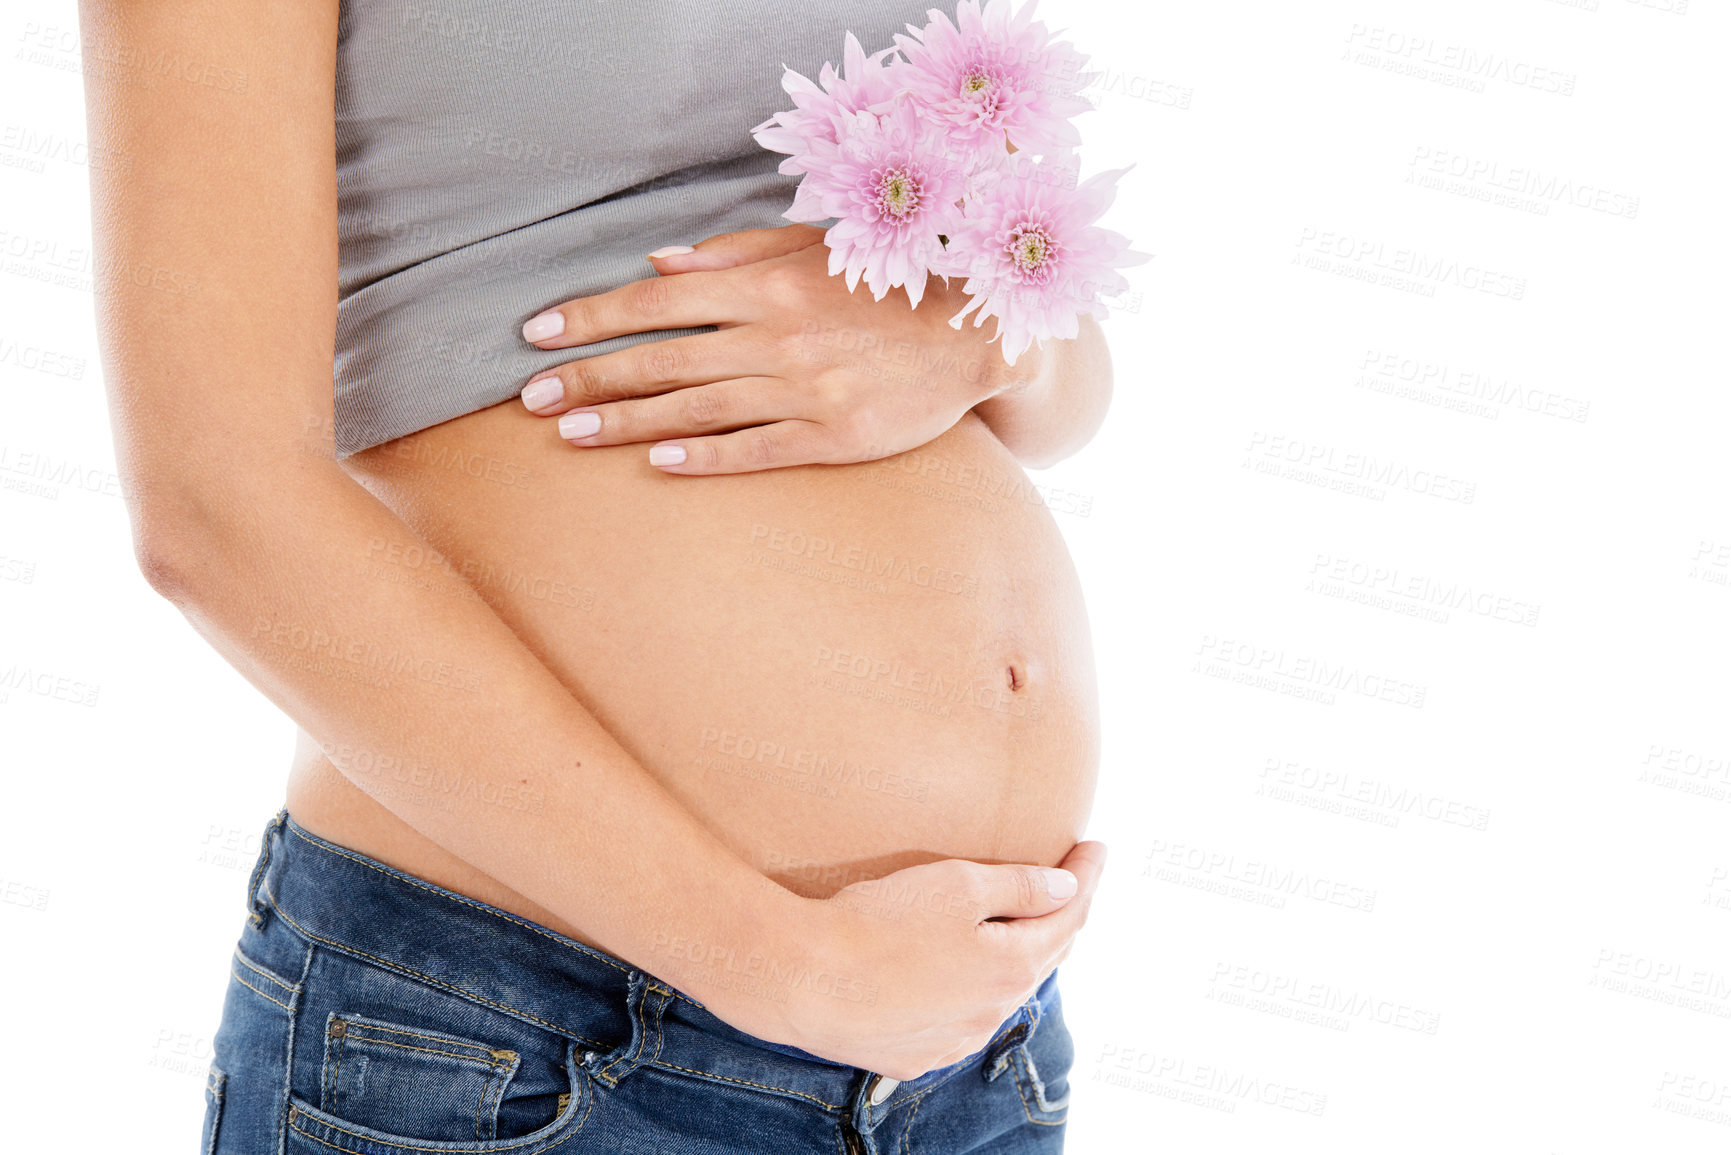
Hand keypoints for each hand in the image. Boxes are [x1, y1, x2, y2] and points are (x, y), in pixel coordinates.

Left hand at [515, 225, 1025, 473]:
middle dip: (591, 377)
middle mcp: (777, 337)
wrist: (973, 334)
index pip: (658, 301)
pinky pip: (755, 449)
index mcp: (767, 285)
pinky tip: (658, 465)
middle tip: (531, 398)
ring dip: (628, 422)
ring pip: (697, 409)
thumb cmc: (884, 286)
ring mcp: (804, 391)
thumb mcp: (813, 249)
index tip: (539, 332)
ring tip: (572, 434)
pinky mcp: (833, 437)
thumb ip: (735, 255)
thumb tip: (659, 264)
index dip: (593, 317)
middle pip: (662, 360)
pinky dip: (705, 457)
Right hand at [711, 841, 1106, 1081]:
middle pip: (1042, 957)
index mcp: (1011, 967)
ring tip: (1019, 926)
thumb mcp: (957, 885)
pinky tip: (959, 974)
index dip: (1087, 877)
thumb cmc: (878, 922)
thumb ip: (1020, 887)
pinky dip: (972, 990)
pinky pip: (959, 1019)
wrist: (804, 980)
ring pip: (1001, 993)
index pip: (1069, 915)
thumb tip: (1068, 887)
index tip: (1096, 846)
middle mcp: (991, 1013)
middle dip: (1061, 917)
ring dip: (1016, 958)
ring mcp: (953, 1040)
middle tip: (1072, 881)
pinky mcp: (914, 1054)